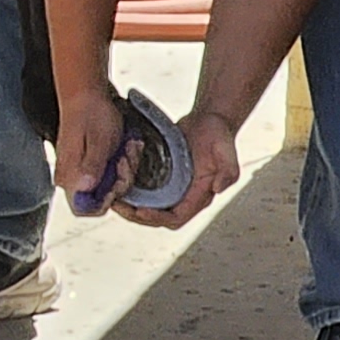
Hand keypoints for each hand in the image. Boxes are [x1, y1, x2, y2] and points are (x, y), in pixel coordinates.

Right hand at [52, 85, 128, 216]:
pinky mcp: (88, 167)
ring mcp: (79, 173)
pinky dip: (120, 165)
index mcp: (69, 175)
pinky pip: (108, 176)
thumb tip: (84, 188)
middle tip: (125, 155)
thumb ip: (92, 166)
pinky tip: (124, 149)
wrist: (84, 95)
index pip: (84, 209)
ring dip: (124, 171)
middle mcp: (71, 179)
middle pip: (100, 200)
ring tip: (126, 148)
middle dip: (121, 181)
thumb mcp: (99, 140)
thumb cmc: (91, 114)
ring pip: (108, 188)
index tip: (118, 180)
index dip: (106, 201)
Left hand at [117, 109, 243, 232]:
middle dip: (136, 215)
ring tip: (111, 196)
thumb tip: (218, 189)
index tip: (140, 211)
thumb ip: (227, 171)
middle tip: (116, 205)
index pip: (175, 217)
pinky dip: (130, 189)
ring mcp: (172, 187)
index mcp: (199, 196)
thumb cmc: (219, 136)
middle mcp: (184, 196)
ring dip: (129, 205)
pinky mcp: (162, 176)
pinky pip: (144, 189)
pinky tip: (115, 180)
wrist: (210, 120)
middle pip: (157, 217)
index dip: (157, 218)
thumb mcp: (225, 151)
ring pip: (148, 205)